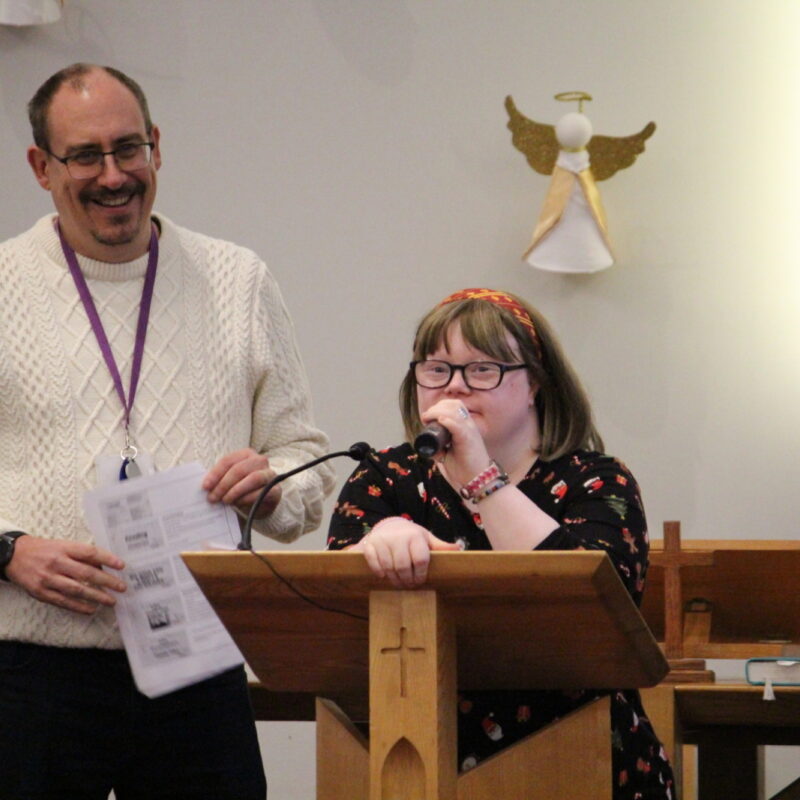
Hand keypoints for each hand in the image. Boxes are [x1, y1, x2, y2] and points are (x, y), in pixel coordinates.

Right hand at [6, 536, 125, 614]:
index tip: (122, 566)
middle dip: (107, 581)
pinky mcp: (41, 593)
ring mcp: (48, 579)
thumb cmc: (45, 550)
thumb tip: (104, 566)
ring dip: (96, 597)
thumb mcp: (63, 545)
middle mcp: (56, 563)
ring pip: (76, 590)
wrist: (14, 556)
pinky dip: (79, 607)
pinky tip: (92, 609)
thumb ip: (82, 555)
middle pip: (86, 573)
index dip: (107, 559)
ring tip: (111, 601)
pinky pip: (63, 602)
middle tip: (122, 587)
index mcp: (64, 548)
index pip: (90, 553)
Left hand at [202, 448, 282, 517]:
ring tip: (225, 501)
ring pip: (253, 478)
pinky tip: (238, 503)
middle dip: (224, 484)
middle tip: (213, 498)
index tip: (205, 487)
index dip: (215, 474)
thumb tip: (205, 487)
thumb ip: (220, 480)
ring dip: (236, 491)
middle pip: (240, 469)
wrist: (263, 502)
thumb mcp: (231, 480)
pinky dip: (247, 498)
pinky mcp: (276, 489)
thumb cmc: (243, 488)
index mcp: (246, 454)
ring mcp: (270, 474)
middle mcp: (260, 461)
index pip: (228, 461)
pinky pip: (262, 492)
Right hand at [350, 516, 461, 587]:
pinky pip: (373, 562)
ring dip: (394, 579)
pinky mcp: (369, 544)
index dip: (421, 574)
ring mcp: (382, 540)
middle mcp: (398, 537)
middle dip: (407, 580)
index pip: (420, 559)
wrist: (390, 525)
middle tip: (409, 586)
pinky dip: (378, 571)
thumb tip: (458, 549)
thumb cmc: (412, 536)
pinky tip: (384, 576)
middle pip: (403, 566)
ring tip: (399, 584)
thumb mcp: (427, 539)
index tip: (420, 581)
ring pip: (388, 566)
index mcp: (415, 536)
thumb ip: (440, 546)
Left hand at [420, 399, 490, 485]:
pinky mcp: (468, 439)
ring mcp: (470, 431)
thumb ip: (439, 448)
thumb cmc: (465, 466)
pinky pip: (459, 426)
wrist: (478, 479)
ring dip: (438, 412)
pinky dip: (449, 422)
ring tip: (428, 419)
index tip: (428, 416)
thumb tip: (427, 447)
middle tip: (426, 418)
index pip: (455, 405)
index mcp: (466, 426)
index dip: (440, 406)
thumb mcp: (448, 454)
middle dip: (436, 408)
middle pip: (454, 405)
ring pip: (454, 412)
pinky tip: (442, 420)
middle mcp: (469, 425)